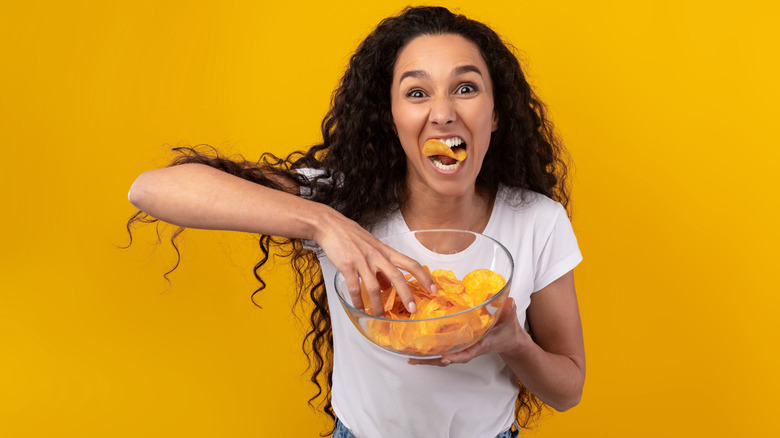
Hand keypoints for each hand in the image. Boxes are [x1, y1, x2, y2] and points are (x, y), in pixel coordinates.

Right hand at [312, 205, 435, 314]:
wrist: (330, 225)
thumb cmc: (351, 236)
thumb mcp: (373, 248)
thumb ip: (382, 266)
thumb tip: (387, 286)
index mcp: (386, 251)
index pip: (411, 263)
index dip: (424, 277)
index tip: (433, 289)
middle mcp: (377, 256)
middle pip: (397, 276)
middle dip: (406, 294)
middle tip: (412, 309)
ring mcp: (363, 261)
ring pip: (374, 287)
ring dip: (378, 304)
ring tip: (380, 316)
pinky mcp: (348, 266)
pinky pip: (354, 288)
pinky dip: (358, 301)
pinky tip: (359, 308)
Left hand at [408, 298, 528, 365]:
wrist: (509, 341)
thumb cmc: (508, 332)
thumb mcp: (510, 320)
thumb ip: (508, 311)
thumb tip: (508, 301)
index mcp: (481, 344)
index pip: (468, 352)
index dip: (456, 356)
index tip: (445, 357)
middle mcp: (470, 348)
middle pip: (449, 358)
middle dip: (432, 360)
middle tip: (415, 359)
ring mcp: (464, 348)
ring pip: (444, 357)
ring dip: (428, 359)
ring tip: (410, 358)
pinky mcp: (460, 345)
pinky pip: (445, 350)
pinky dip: (432, 352)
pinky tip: (418, 351)